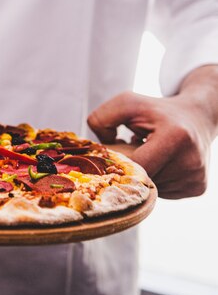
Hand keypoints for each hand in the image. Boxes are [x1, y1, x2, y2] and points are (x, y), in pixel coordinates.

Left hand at [88, 91, 214, 198]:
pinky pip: (162, 192)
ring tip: (148, 153)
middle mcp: (190, 162)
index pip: (135, 165)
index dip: (119, 162)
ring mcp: (195, 178)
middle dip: (129, 168)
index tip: (113, 152)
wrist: (198, 117)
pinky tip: (160, 162)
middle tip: (130, 149)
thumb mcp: (127, 103)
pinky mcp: (197, 188)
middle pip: (141, 179)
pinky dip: (155, 178)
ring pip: (150, 188)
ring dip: (142, 174)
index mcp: (175, 137)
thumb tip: (97, 150)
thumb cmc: (156, 110)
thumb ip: (102, 119)